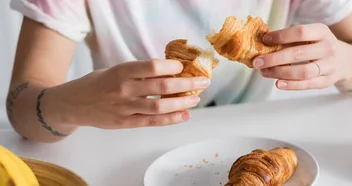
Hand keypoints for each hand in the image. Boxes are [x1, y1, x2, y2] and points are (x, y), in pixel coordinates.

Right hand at [48, 60, 208, 128]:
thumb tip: (171, 70)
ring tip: (196, 99)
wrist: (72, 104)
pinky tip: (184, 115)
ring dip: (182, 103)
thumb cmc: (98, 84)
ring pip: (159, 107)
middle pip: (161, 88)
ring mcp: (125, 108)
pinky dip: (171, 119)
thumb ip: (139, 72)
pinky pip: (152, 122)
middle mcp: (124, 89)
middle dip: (186, 85)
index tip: (183, 67)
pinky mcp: (125, 123)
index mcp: (121, 72)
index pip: (152, 67)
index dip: (171, 67)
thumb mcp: (116, 70)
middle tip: (203, 82)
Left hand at [252, 23, 351, 89]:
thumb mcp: (312, 36)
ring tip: (265, 72)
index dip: (281, 36)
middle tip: (258, 61)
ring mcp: (330, 65)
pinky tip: (278, 83)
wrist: (346, 60)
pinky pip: (308, 84)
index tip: (265, 40)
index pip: (300, 32)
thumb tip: (263, 44)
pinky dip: (292, 85)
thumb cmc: (320, 46)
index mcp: (322, 32)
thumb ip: (291, 40)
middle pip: (299, 53)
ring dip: (281, 73)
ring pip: (304, 71)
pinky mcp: (328, 80)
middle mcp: (328, 47)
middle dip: (275, 58)